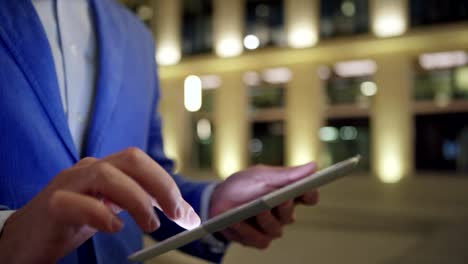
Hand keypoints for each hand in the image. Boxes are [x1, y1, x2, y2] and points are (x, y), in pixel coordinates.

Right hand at [0, 148, 199, 263]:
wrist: (25, 237)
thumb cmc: (73, 220)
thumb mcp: (114, 209)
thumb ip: (145, 206)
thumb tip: (186, 213)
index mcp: (106, 168)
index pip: (143, 163)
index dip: (169, 186)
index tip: (188, 215)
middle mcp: (89, 169)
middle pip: (131, 159)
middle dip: (160, 184)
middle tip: (176, 214)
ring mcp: (68, 184)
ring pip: (106, 175)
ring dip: (137, 200)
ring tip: (150, 224)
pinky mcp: (52, 206)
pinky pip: (77, 203)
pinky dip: (101, 215)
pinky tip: (113, 228)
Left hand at [209, 163, 318, 248]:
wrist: (215, 202)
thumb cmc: (240, 186)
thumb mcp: (261, 176)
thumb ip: (287, 175)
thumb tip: (314, 166)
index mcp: (286, 192)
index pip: (309, 196)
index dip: (311, 194)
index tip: (307, 190)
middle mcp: (282, 212)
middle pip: (291, 216)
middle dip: (283, 208)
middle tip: (280, 200)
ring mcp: (271, 226)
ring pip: (276, 230)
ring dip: (262, 220)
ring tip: (251, 211)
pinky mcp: (258, 239)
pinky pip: (261, 240)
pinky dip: (247, 231)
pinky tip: (237, 222)